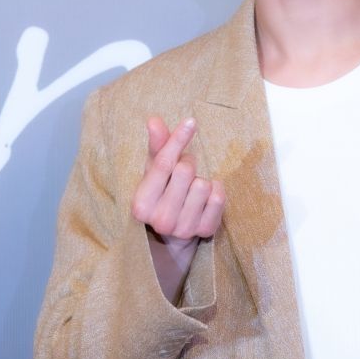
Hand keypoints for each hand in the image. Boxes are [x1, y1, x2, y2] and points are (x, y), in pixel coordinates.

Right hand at [131, 116, 225, 300]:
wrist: (172, 237)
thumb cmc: (162, 194)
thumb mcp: (154, 171)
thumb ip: (156, 146)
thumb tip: (154, 121)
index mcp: (141, 204)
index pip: (163, 163)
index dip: (178, 139)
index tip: (191, 122)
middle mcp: (160, 220)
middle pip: (186, 171)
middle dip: (188, 164)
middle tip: (184, 173)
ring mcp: (184, 228)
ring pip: (204, 184)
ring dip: (201, 180)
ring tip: (192, 189)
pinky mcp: (205, 231)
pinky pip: (219, 198)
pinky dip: (216, 190)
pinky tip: (206, 197)